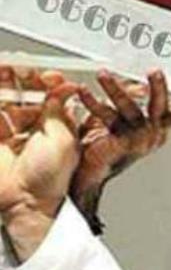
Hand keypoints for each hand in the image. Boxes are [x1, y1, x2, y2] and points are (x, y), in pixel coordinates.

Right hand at [0, 67, 79, 260]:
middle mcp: (36, 130)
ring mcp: (12, 134)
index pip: (53, 99)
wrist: (25, 203)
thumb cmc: (51, 177)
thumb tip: (65, 88)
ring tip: (4, 66)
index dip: (51, 84)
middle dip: (25, 79)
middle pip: (29, 96)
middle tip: (21, 66)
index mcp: (58, 129)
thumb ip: (59, 110)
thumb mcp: (62, 138)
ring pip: (7, 101)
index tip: (49, 74)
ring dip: (5, 82)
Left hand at [70, 69, 170, 227]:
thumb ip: (128, 99)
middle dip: (158, 88)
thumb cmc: (104, 146)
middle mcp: (152, 134)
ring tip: (103, 75)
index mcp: (157, 128)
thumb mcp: (122, 118)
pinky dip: (93, 103)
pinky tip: (84, 92)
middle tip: (154, 72)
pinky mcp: (120, 143)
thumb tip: (134, 83)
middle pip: (161, 108)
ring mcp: (138, 140)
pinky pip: (108, 116)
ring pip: (130, 108)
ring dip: (115, 89)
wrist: (89, 174)